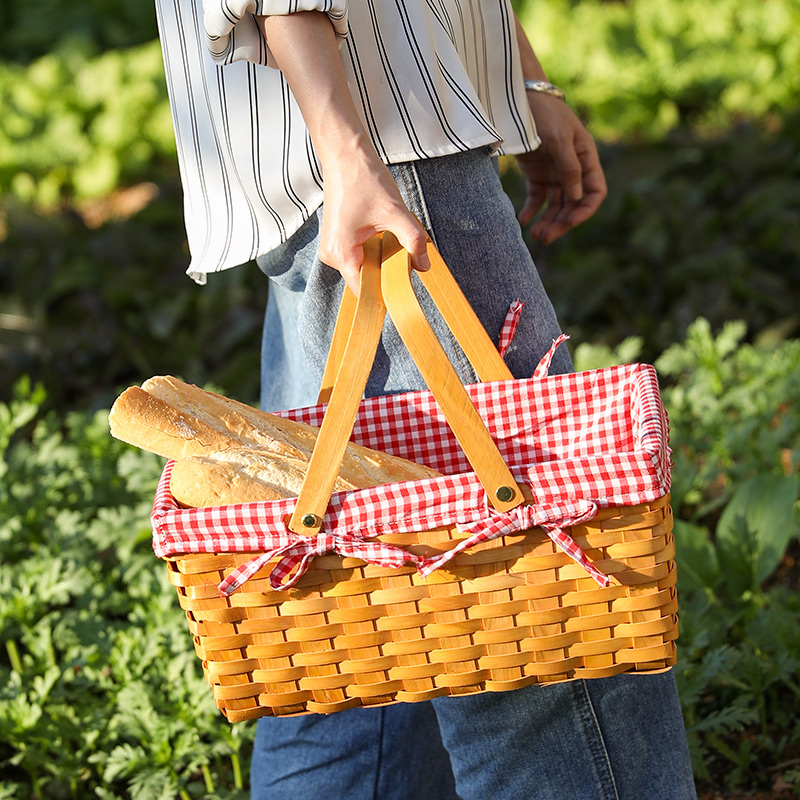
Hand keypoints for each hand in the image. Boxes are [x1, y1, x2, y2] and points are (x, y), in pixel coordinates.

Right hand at [317, 142, 429, 295]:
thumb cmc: (363, 179)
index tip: (405, 292)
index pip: (365, 290)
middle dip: (388, 271)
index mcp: (341, 254)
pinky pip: (360, 255)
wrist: (345, 154)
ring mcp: (333, 247)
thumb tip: (424, 265)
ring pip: (365, 266)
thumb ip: (413, 239)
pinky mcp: (338, 239)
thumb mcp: (395, 211)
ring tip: (391, 235)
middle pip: (366, 278)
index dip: (386, 292)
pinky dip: (376, 249)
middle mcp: (332, 255)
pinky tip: (383, 231)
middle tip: (406, 256)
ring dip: (383, 258)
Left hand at [517, 94, 606, 243]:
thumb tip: (577, 196)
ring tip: (536, 235)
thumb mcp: (559, 138)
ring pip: (555, 205)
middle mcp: (573, 168)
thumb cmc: (545, 113)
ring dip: (548, 221)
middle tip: (545, 237)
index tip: (572, 222)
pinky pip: (537, 198)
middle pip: (573, 203)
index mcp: (586, 158)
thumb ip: (569, 167)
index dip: (586, 209)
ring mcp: (555, 172)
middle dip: (562, 222)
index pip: (594, 191)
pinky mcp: (537, 173)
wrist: (519, 98)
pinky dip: (531, 210)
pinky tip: (524, 220)